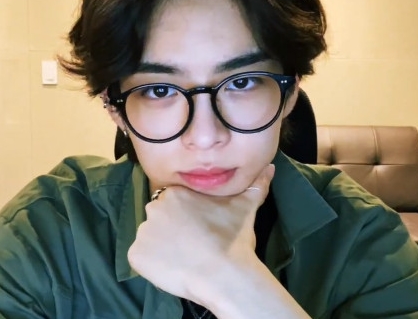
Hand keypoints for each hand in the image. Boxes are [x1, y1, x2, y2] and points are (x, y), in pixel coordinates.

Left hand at [127, 164, 274, 301]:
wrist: (224, 273)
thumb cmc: (233, 237)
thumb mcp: (246, 205)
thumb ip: (256, 183)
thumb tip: (270, 167)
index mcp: (175, 192)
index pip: (173, 203)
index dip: (185, 217)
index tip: (197, 229)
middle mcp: (154, 207)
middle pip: (159, 218)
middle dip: (171, 228)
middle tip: (191, 243)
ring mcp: (142, 232)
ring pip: (150, 237)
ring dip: (161, 246)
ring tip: (183, 257)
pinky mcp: (135, 256)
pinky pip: (140, 257)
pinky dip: (151, 263)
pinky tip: (171, 267)